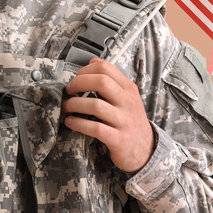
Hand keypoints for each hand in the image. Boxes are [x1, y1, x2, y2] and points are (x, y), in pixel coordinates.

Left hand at [61, 57, 154, 172]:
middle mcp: (127, 102)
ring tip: (65, 107)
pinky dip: (78, 124)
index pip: (106, 67)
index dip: (85, 70)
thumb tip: (92, 61)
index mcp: (128, 89)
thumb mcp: (126, 97)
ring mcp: (124, 121)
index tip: (76, 78)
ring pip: (95, 105)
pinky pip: (95, 128)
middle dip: (78, 83)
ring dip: (74, 104)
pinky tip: (70, 122)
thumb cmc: (130, 120)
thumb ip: (111, 80)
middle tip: (68, 91)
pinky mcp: (118, 139)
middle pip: (100, 81)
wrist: (146, 150)